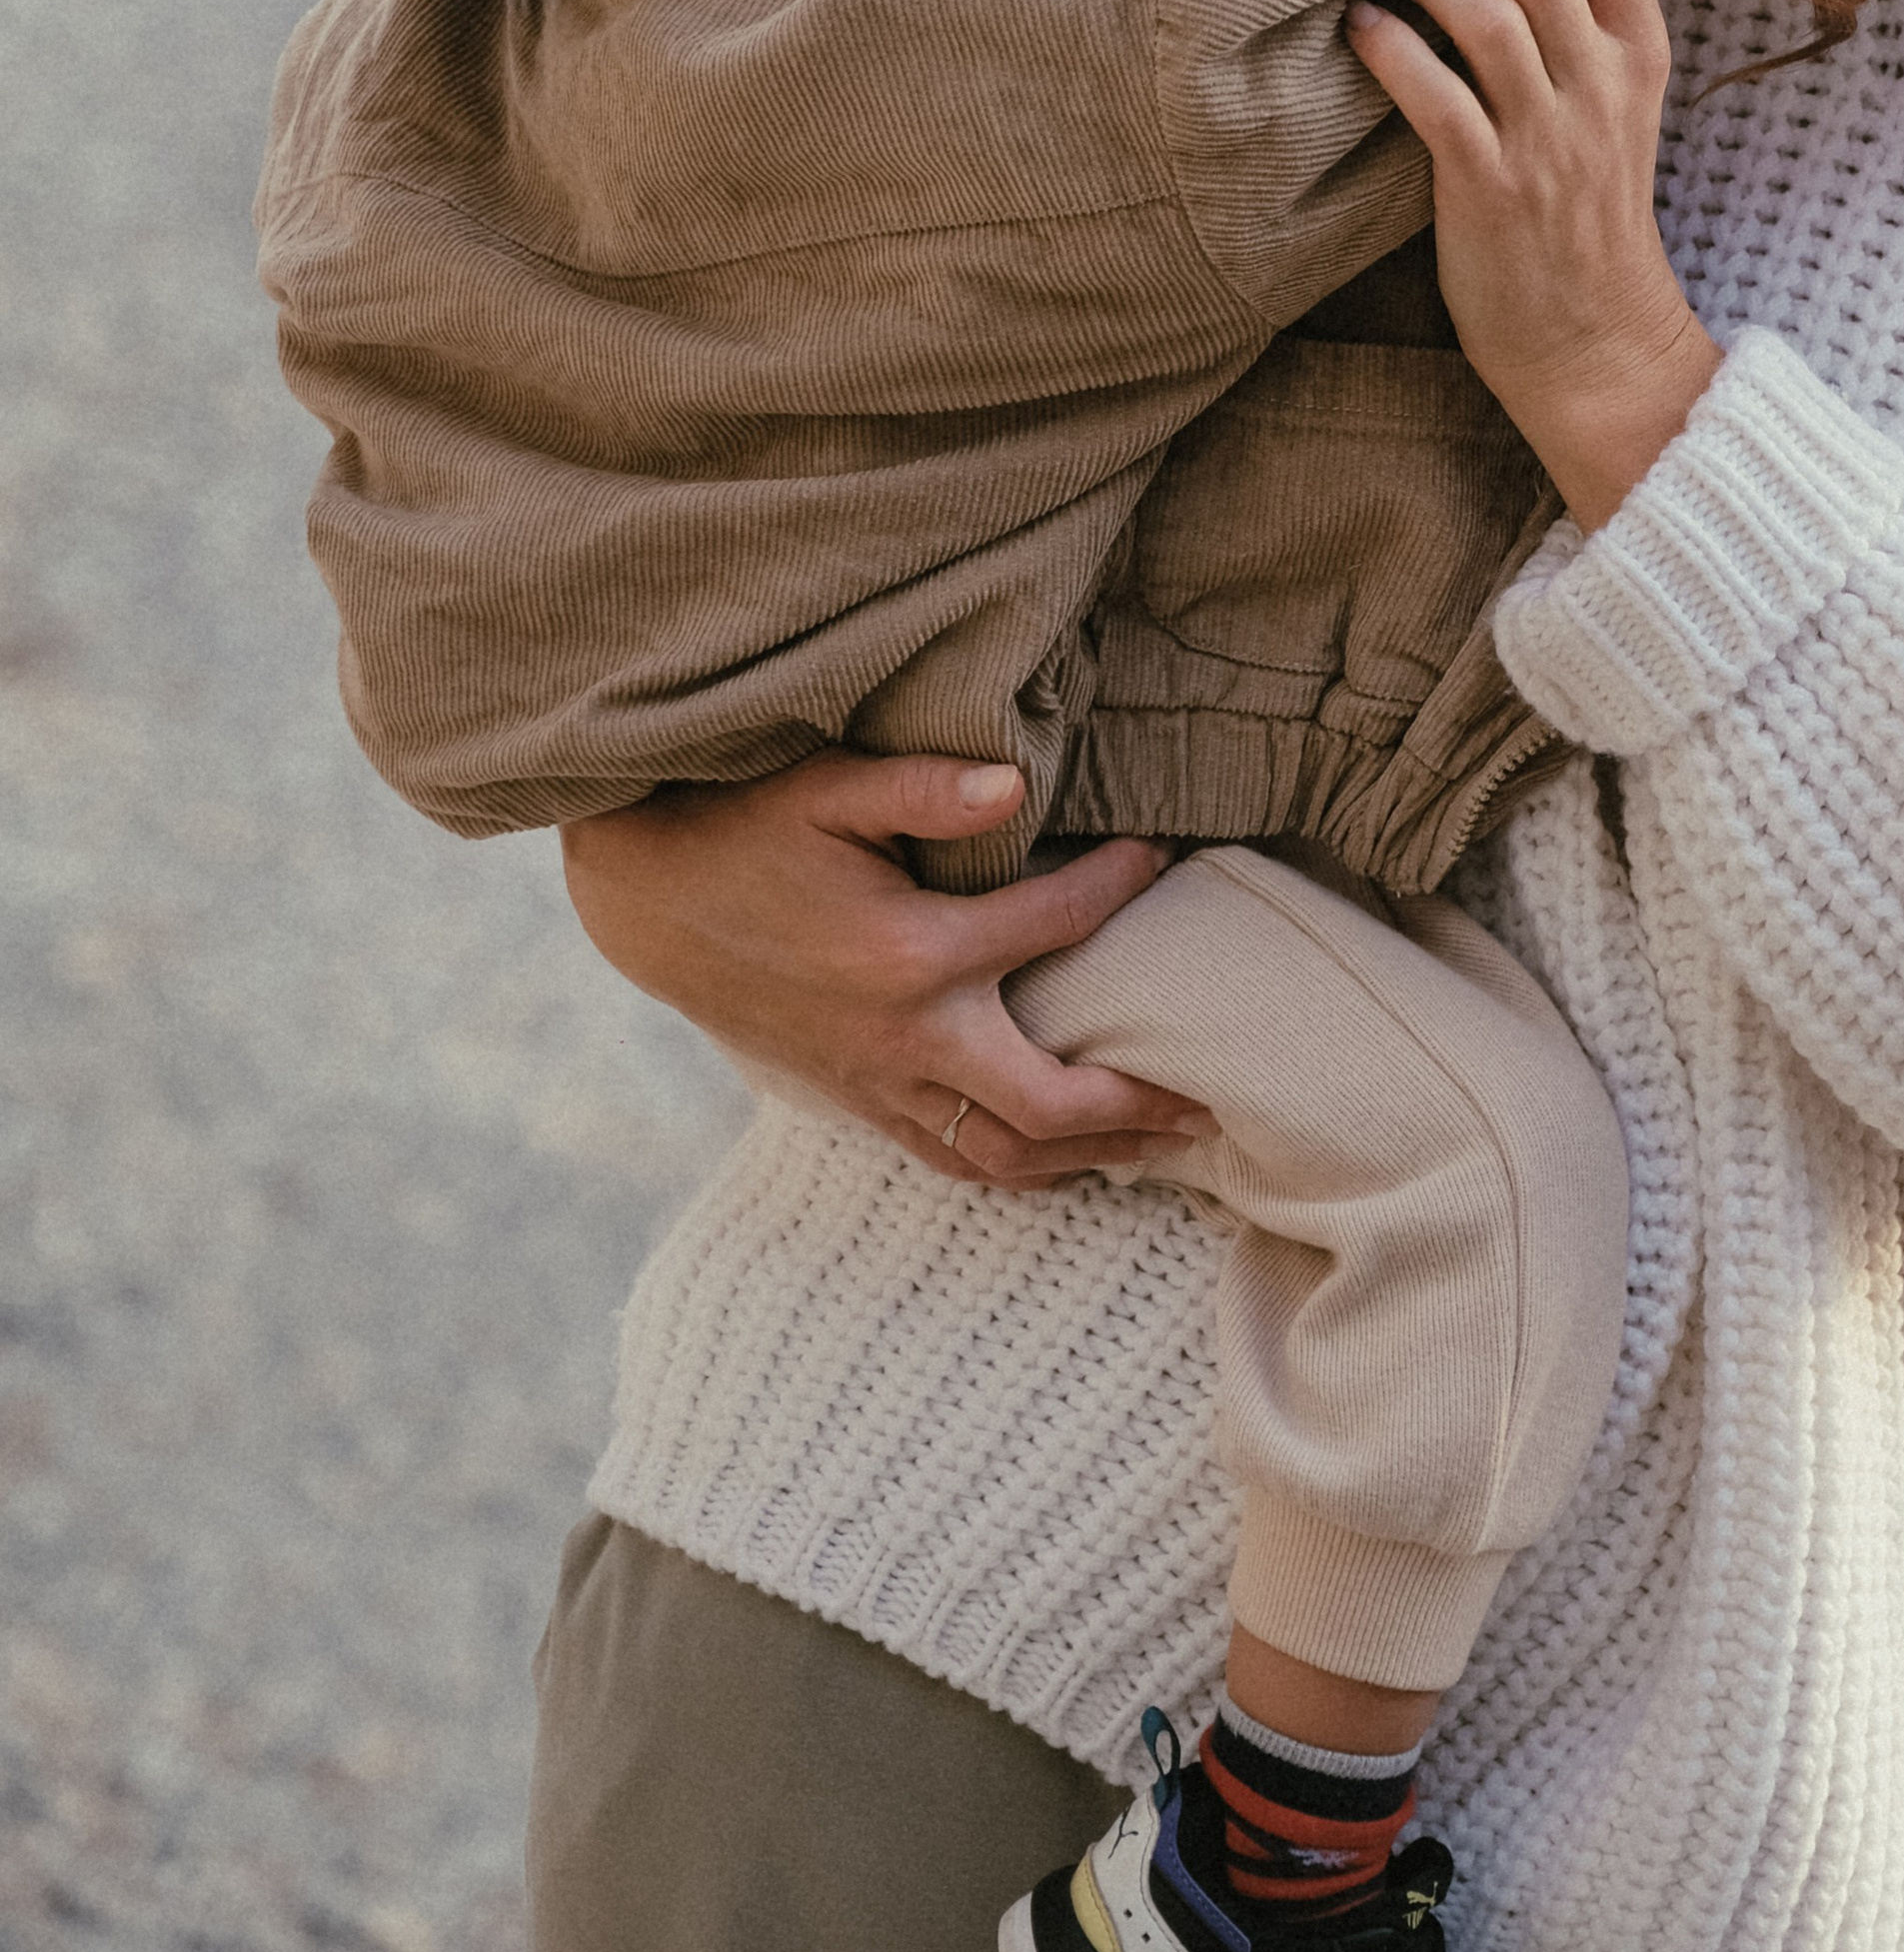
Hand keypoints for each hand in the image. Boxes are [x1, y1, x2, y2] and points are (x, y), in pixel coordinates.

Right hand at [559, 752, 1214, 1184]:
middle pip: (1048, 1107)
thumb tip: (1014, 783)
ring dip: (1089, 1158)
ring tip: (1163, 1144)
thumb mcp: (824, 787)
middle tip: (1210, 1094)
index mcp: (910, 954)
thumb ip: (922, 785)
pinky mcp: (853, 1101)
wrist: (645, 899)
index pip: (1052, 925)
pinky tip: (1062, 1157)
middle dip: (1137, 1104)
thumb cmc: (741, 826)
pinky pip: (951, 1158)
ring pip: (1003, 1157)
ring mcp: (876, 1083)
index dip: (1118, 885)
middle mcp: (902, 1039)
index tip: (1163, 853)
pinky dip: (1018, 1168)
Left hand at [1347, 0, 1718, 527]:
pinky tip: (1359, 30)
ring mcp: (1550, 139)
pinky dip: (1389, 49)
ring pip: (1491, 13)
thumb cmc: (1583, 218)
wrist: (1594, 346)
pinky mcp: (1492, 189)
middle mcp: (1603, 86)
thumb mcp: (1614, 110)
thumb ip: (1577, 29)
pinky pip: (1437, 97)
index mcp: (1638, 54)